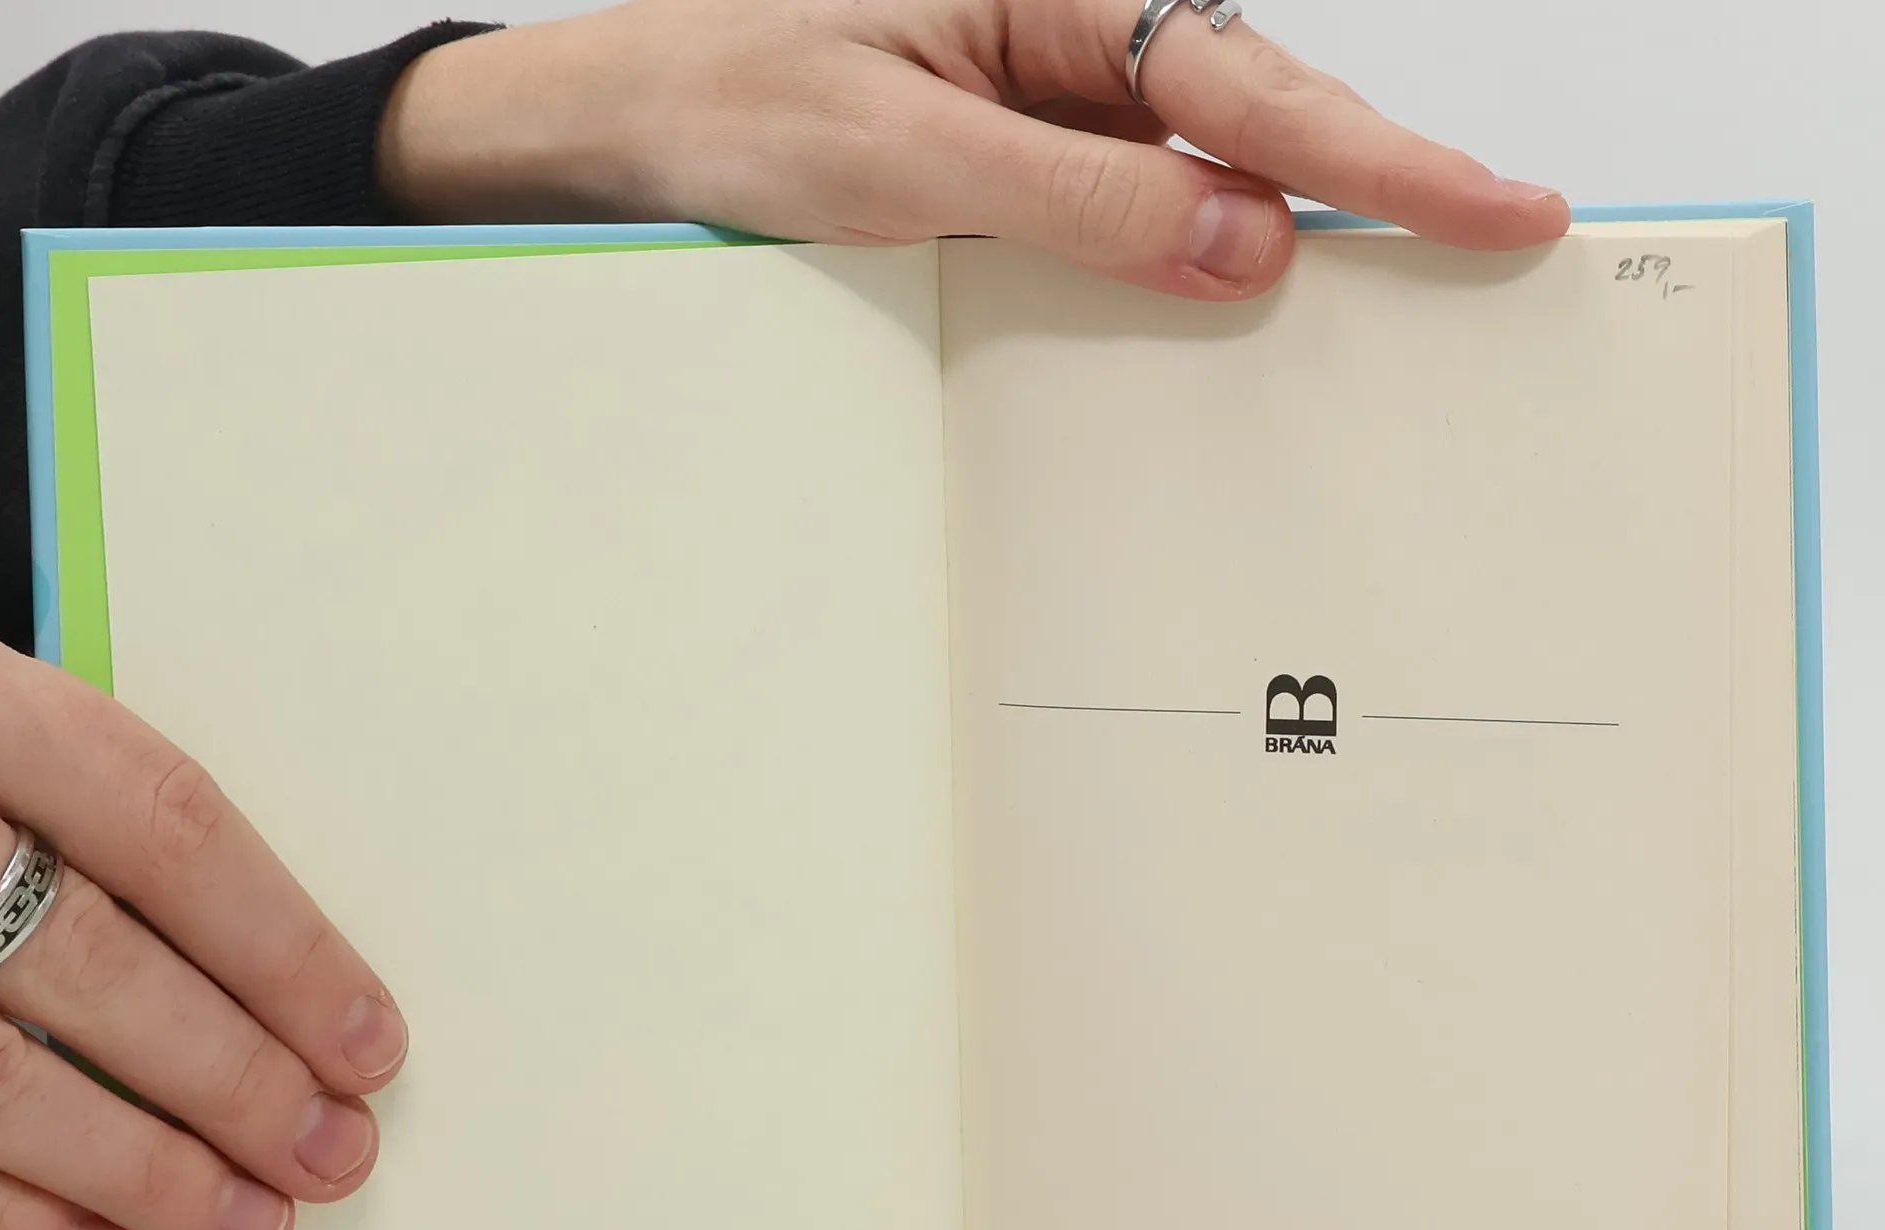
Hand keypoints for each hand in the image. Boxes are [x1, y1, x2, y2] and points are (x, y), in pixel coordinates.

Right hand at [0, 624, 405, 1229]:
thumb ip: (99, 828)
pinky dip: (2, 1219)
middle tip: (332, 1154)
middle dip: (231, 1077)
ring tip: (250, 1224)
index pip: (157, 823)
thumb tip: (285, 993)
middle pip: (85, 957)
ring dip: (140, 1168)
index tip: (369, 1043)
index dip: (281, 946)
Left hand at [378, 0, 1569, 299]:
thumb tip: (1242, 243)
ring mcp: (1049, 98)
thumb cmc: (728, 97)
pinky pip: (1134, 210)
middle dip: (1376, 181)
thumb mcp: (898, 152)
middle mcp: (1068, 30)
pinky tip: (1230, 306)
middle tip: (1500, 239)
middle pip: (1259, 110)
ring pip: (1207, 168)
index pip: (1249, 79)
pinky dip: (1187, 263)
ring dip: (1285, 233)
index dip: (1381, 155)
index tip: (1496, 205)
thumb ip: (1075, 195)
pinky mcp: (1022, 158)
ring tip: (1403, 281)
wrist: (623, 124)